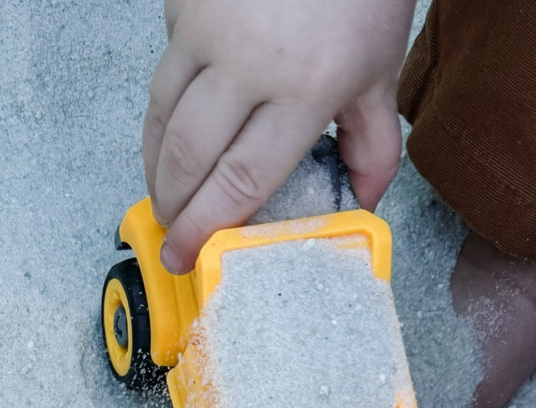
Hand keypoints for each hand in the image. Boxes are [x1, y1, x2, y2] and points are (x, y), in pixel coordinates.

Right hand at [144, 0, 415, 273]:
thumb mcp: (379, 67)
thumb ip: (371, 142)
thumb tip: (362, 203)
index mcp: (303, 88)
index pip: (240, 180)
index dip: (206, 227)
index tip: (187, 254)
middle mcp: (247, 62)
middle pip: (188, 158)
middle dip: (173, 205)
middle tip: (173, 231)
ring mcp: (207, 28)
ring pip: (161, 116)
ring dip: (156, 165)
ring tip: (166, 191)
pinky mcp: (183, 3)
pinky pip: (165, 67)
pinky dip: (168, 103)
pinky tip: (183, 121)